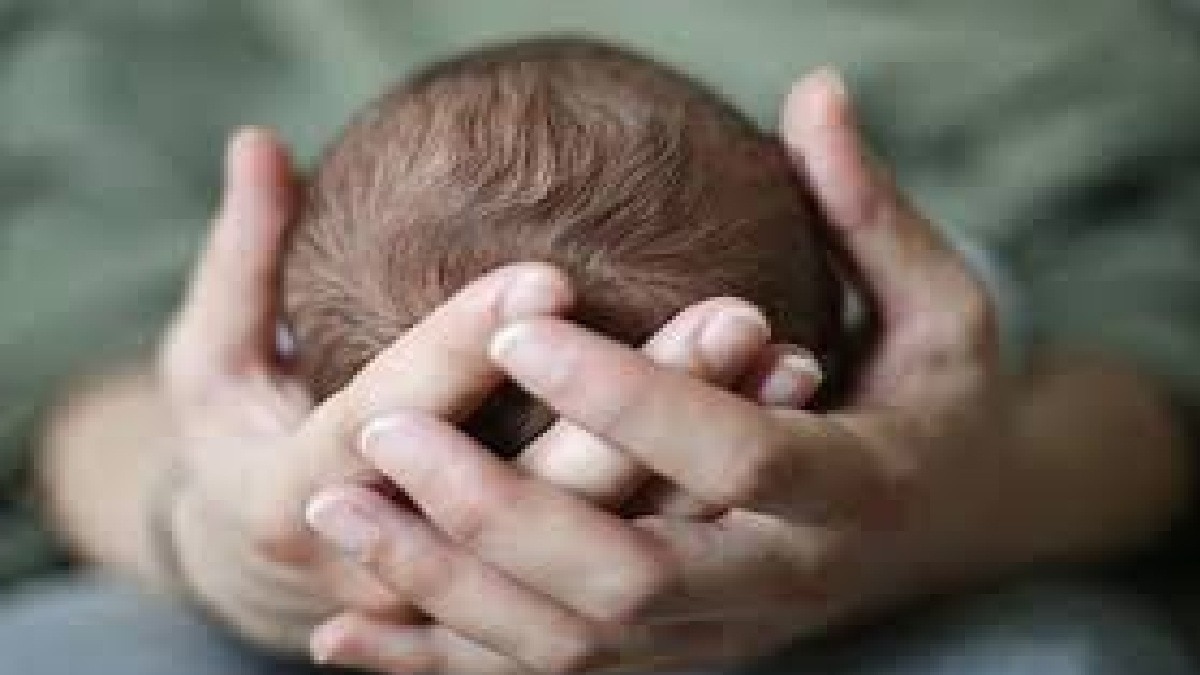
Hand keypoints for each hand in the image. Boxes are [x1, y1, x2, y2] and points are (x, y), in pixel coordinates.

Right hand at [159, 128, 814, 651]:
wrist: (259, 558)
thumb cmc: (231, 438)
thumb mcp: (207, 357)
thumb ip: (243, 255)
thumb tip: (260, 141)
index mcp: (290, 494)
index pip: (388, 422)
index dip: (458, 354)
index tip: (546, 277)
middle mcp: (388, 566)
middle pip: (527, 502)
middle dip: (628, 409)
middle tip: (727, 313)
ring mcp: (466, 597)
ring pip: (597, 558)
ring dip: (695, 463)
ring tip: (782, 358)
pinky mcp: (523, 606)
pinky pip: (628, 577)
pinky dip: (700, 505)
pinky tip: (777, 416)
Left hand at [304, 69, 1011, 672]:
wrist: (944, 531)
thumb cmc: (936, 402)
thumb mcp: (937, 309)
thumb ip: (869, 214)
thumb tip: (816, 95)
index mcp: (854, 488)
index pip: (736, 460)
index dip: (631, 401)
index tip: (519, 326)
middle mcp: (780, 584)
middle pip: (631, 580)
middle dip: (501, 513)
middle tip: (383, 432)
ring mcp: (720, 638)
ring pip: (574, 647)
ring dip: (448, 588)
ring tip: (338, 508)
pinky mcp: (673, 656)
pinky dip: (442, 663)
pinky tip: (345, 636)